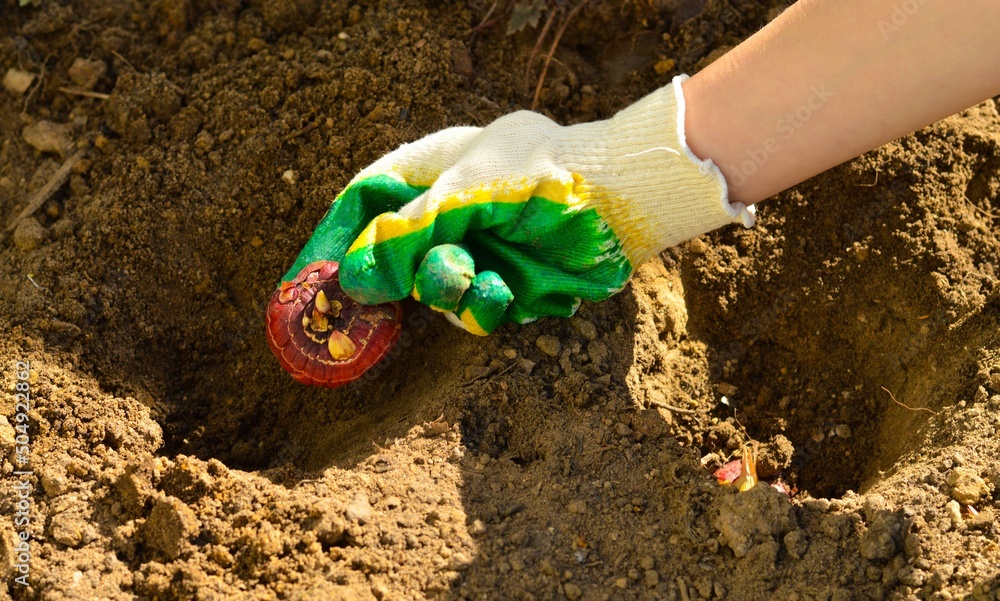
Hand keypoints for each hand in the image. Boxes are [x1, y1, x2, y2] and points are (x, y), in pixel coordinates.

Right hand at [279, 75, 753, 334]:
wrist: (626, 198)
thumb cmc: (544, 175)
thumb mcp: (461, 196)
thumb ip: (403, 238)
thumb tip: (351, 283)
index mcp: (437, 166)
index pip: (367, 199)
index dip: (337, 239)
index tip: (309, 281)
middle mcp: (455, 206)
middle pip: (395, 251)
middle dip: (388, 280)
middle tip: (362, 317)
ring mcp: (484, 243)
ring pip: (435, 286)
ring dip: (447, 289)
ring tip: (475, 280)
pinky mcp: (512, 279)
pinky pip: (476, 305)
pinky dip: (483, 305)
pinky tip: (503, 293)